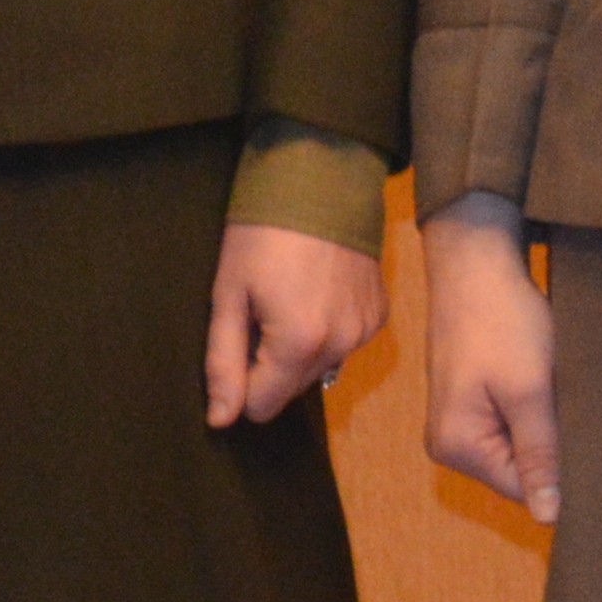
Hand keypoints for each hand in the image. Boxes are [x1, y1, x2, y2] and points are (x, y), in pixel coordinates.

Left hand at [203, 225, 386, 426]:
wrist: (322, 183)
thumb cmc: (261, 235)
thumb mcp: (228, 296)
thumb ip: (224, 362)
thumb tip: (221, 419)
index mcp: (300, 345)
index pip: (263, 405)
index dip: (240, 383)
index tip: (235, 342)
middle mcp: (342, 347)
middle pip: (292, 389)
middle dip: (270, 365)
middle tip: (258, 314)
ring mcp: (366, 331)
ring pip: (319, 369)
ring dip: (299, 350)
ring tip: (287, 300)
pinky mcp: (380, 316)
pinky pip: (344, 346)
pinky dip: (325, 332)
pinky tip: (315, 294)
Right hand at [420, 195, 562, 515]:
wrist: (477, 265)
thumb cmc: (501, 324)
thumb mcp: (528, 393)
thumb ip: (539, 455)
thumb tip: (549, 517)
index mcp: (457, 448)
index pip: (521, 489)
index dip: (561, 475)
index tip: (595, 451)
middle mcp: (451, 443)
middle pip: (519, 469)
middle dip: (553, 449)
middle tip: (585, 418)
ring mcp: (461, 420)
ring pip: (521, 445)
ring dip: (548, 428)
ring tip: (568, 399)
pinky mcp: (475, 399)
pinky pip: (515, 422)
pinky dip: (538, 410)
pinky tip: (555, 388)